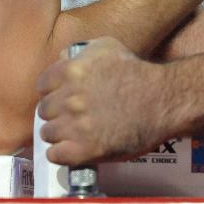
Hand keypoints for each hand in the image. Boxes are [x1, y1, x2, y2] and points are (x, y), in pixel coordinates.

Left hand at [37, 37, 172, 164]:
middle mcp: (70, 98)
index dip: (52, 92)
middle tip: (71, 116)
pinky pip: (56, 155)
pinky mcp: (86, 149)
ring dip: (60, 134)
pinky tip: (74, 149)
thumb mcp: (107, 47)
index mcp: (71, 72)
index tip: (62, 98)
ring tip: (75, 133)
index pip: (42, 86)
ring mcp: (76, 125)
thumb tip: (62, 58)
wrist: (162, 100)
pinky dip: (62, 154)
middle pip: (44, 111)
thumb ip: (79, 51)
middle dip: (56, 113)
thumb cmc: (136, 72)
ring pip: (48, 134)